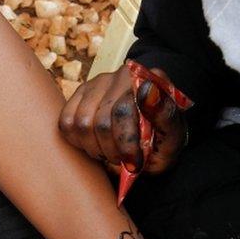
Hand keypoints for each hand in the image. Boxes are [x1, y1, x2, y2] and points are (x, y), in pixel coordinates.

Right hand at [59, 64, 187, 175]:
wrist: (150, 135)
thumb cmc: (161, 139)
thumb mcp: (173, 136)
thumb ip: (165, 116)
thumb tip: (147, 90)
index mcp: (151, 80)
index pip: (123, 111)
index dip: (126, 144)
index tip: (134, 163)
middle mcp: (123, 75)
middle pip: (101, 121)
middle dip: (111, 151)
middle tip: (122, 161)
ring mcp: (99, 82)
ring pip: (81, 123)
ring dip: (94, 148)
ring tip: (109, 154)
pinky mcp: (81, 93)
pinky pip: (66, 121)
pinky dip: (77, 140)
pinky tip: (94, 144)